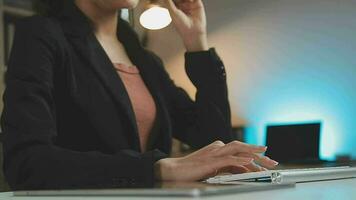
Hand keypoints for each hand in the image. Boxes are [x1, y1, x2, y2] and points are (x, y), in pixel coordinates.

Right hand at [155, 140, 278, 181]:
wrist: (173, 169)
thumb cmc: (190, 170)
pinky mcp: (212, 161)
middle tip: (272, 161)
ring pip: (239, 150)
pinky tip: (251, 164)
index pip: (239, 149)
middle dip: (258, 153)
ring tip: (267, 163)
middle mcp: (218, 147)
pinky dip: (242, 161)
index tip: (264, 160)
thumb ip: (225, 167)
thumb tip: (240, 170)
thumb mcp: (211, 168)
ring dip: (255, 156)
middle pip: (242, 147)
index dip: (253, 154)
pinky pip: (231, 159)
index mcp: (217, 148)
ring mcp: (215, 153)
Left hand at [165, 0, 208, 51]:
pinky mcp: (198, 4)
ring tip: (184, 0)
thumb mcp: (172, 12)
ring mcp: (190, 5)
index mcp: (175, 8)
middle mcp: (183, 6)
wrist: (192, 31)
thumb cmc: (182, 25)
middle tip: (178, 0)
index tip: (169, 0)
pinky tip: (190, 0)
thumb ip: (168, 2)